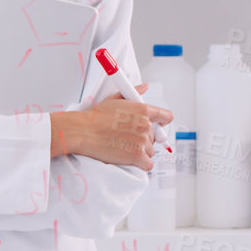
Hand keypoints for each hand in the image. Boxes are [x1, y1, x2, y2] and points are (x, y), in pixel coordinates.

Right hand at [54, 86, 174, 167]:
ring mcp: (142, 141)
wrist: (84, 132)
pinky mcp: (137, 156)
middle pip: (154, 137)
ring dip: (141, 152)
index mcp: (142, 110)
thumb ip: (134, 92)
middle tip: (129, 139)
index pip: (165, 116)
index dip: (162, 122)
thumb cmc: (95, 117)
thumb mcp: (115, 99)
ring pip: (151, 150)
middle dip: (144, 139)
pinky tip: (131, 160)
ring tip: (124, 148)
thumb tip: (144, 87)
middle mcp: (145, 125)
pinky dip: (141, 164)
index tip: (159, 126)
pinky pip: (148, 164)